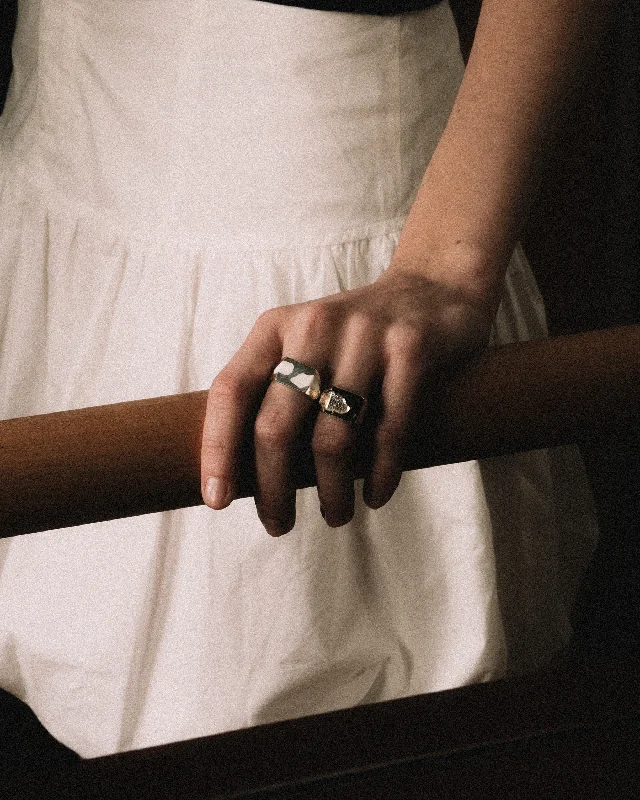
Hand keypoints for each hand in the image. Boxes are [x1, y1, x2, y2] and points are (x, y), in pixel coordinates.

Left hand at [200, 261, 496, 536]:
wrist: (433, 286)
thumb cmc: (355, 337)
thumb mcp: (305, 344)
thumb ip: (276, 389)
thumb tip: (244, 471)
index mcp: (275, 327)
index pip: (231, 390)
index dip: (218, 449)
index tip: (218, 500)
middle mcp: (314, 326)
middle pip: (277, 425)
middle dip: (273, 488)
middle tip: (278, 524)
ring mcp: (365, 336)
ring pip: (334, 437)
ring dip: (331, 492)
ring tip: (334, 516)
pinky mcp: (411, 350)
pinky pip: (390, 430)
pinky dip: (379, 474)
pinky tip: (374, 496)